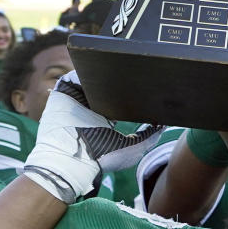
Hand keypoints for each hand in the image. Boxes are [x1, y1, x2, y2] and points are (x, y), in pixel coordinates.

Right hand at [24, 72, 162, 202]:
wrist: (73, 160)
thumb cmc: (102, 158)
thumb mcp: (133, 148)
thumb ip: (149, 135)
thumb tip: (163, 123)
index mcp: (104, 117)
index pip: (117, 98)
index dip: (130, 91)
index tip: (144, 85)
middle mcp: (89, 107)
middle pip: (103, 85)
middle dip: (116, 78)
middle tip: (133, 72)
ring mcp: (76, 99)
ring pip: (89, 78)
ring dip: (100, 72)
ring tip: (116, 68)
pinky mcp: (64, 93)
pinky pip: (73, 76)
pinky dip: (84, 71)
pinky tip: (98, 72)